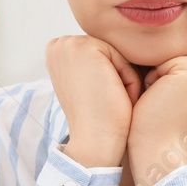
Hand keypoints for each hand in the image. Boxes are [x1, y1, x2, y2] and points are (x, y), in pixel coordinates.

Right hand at [45, 34, 142, 167]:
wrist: (94, 141)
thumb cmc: (98, 117)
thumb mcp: (88, 82)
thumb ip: (93, 62)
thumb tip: (114, 47)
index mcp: (56, 52)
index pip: (100, 53)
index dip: (109, 77)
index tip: (101, 100)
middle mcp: (59, 45)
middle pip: (110, 51)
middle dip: (118, 77)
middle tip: (108, 102)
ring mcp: (70, 44)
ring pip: (119, 54)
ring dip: (124, 79)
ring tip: (114, 100)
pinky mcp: (87, 48)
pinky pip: (125, 58)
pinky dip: (130, 80)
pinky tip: (118, 97)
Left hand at [127, 44, 186, 185]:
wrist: (162, 151)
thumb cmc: (167, 124)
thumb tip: (178, 36)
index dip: (177, 71)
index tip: (177, 100)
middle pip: (186, 47)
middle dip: (169, 70)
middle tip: (169, 101)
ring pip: (174, 51)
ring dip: (160, 73)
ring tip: (165, 100)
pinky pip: (162, 58)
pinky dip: (153, 78)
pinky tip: (159, 99)